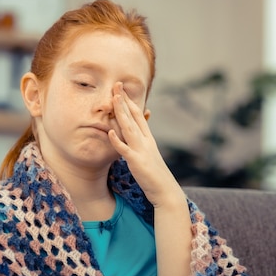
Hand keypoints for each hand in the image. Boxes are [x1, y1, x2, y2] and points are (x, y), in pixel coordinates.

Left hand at [107, 82, 183, 207]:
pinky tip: (110, 132)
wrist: (166, 190)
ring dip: (121, 113)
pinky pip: (124, 150)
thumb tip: (136, 137)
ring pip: (129, 127)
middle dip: (124, 100)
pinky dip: (117, 140)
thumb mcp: (149, 155)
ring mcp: (141, 150)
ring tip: (113, 99)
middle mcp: (146, 141)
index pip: (138, 115)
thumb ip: (142, 144)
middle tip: (116, 84)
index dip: (129, 102)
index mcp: (148, 138)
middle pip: (133, 116)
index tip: (121, 90)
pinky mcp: (136, 162)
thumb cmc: (155, 175)